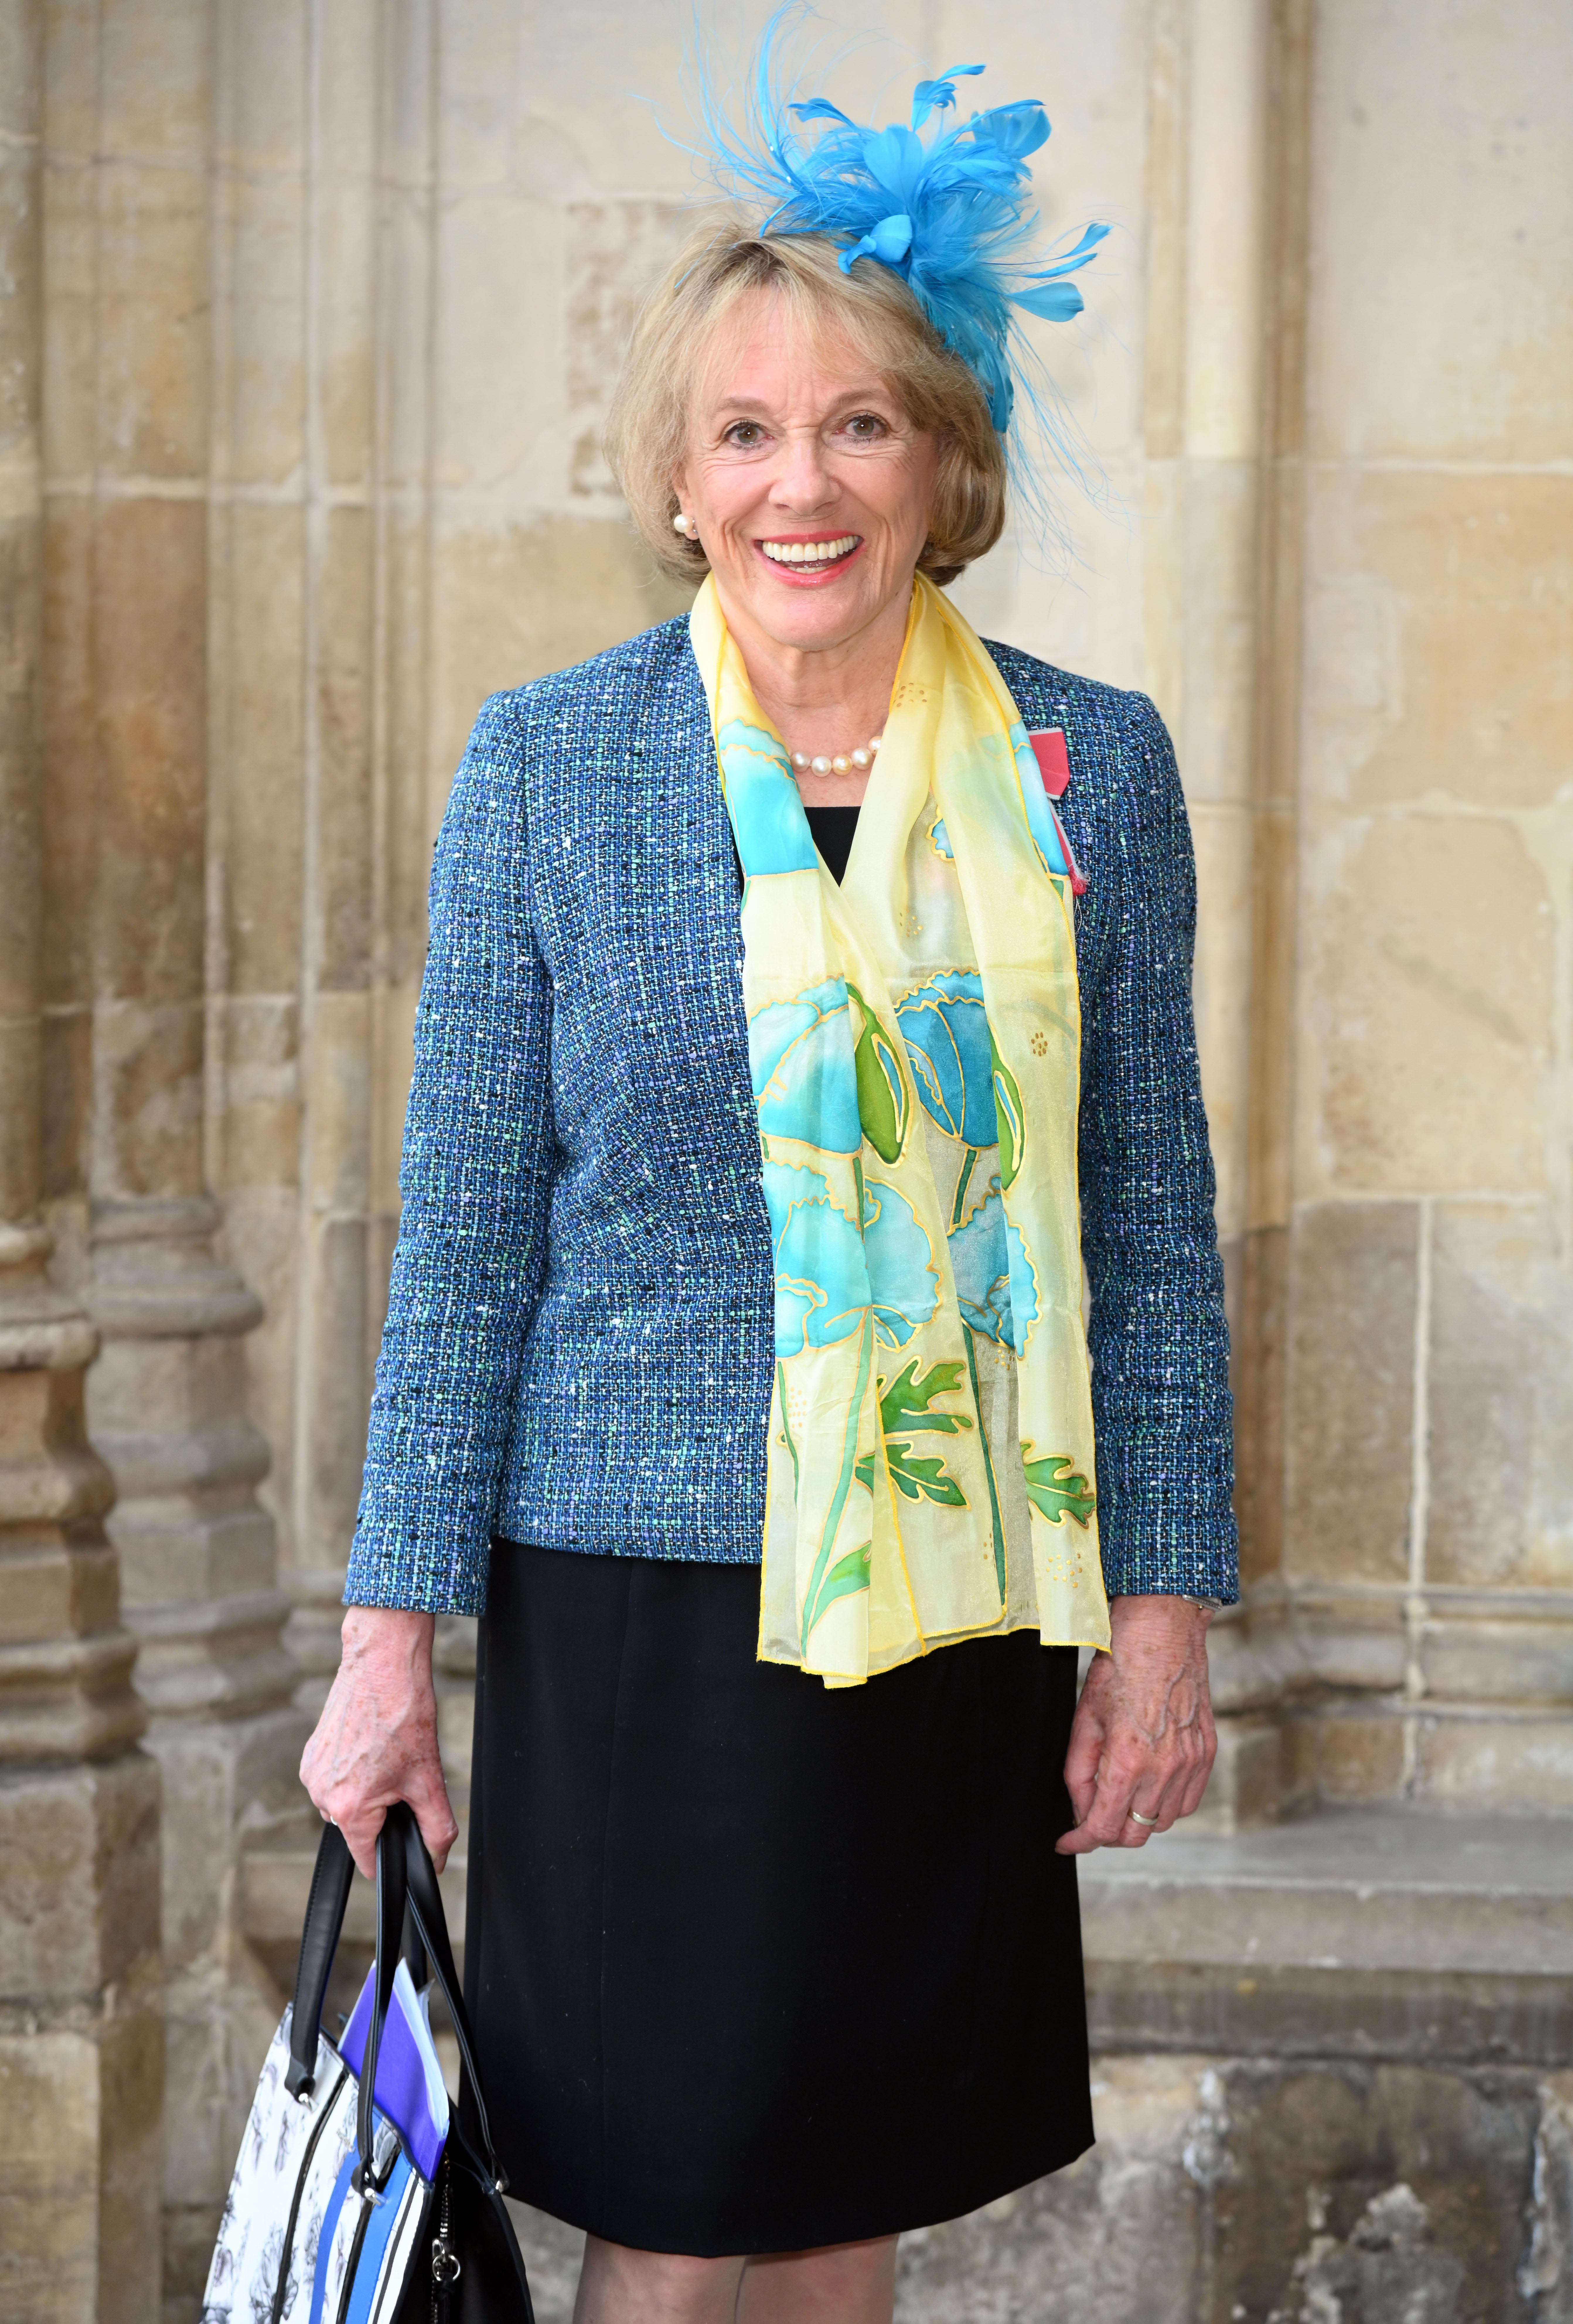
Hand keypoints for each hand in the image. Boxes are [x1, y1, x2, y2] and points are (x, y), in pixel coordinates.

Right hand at [299, 1608, 458, 1879]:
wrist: (382, 1664)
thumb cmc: (404, 1713)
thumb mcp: (429, 1779)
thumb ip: (436, 1829)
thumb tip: (437, 1861)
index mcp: (348, 1807)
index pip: (366, 1859)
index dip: (391, 1855)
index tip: (403, 1838)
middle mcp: (320, 1794)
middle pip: (357, 1828)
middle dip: (381, 1813)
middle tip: (401, 1777)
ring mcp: (311, 1773)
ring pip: (345, 1804)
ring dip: (366, 1791)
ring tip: (386, 1758)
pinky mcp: (310, 1754)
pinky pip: (334, 1780)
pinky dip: (353, 1772)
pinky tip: (371, 1747)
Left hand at [1055, 1594, 1216, 1853]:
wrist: (1163, 1630)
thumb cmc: (1120, 1665)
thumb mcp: (1084, 1718)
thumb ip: (1079, 1771)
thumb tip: (1079, 1809)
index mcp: (1128, 1761)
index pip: (1103, 1827)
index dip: (1080, 1841)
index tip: (1067, 1843)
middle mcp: (1164, 1769)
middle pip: (1135, 1833)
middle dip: (1107, 1833)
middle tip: (1089, 1817)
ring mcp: (1190, 1763)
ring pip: (1162, 1822)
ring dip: (1137, 1819)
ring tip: (1118, 1797)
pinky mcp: (1206, 1754)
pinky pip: (1187, 1802)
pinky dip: (1166, 1805)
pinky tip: (1149, 1786)